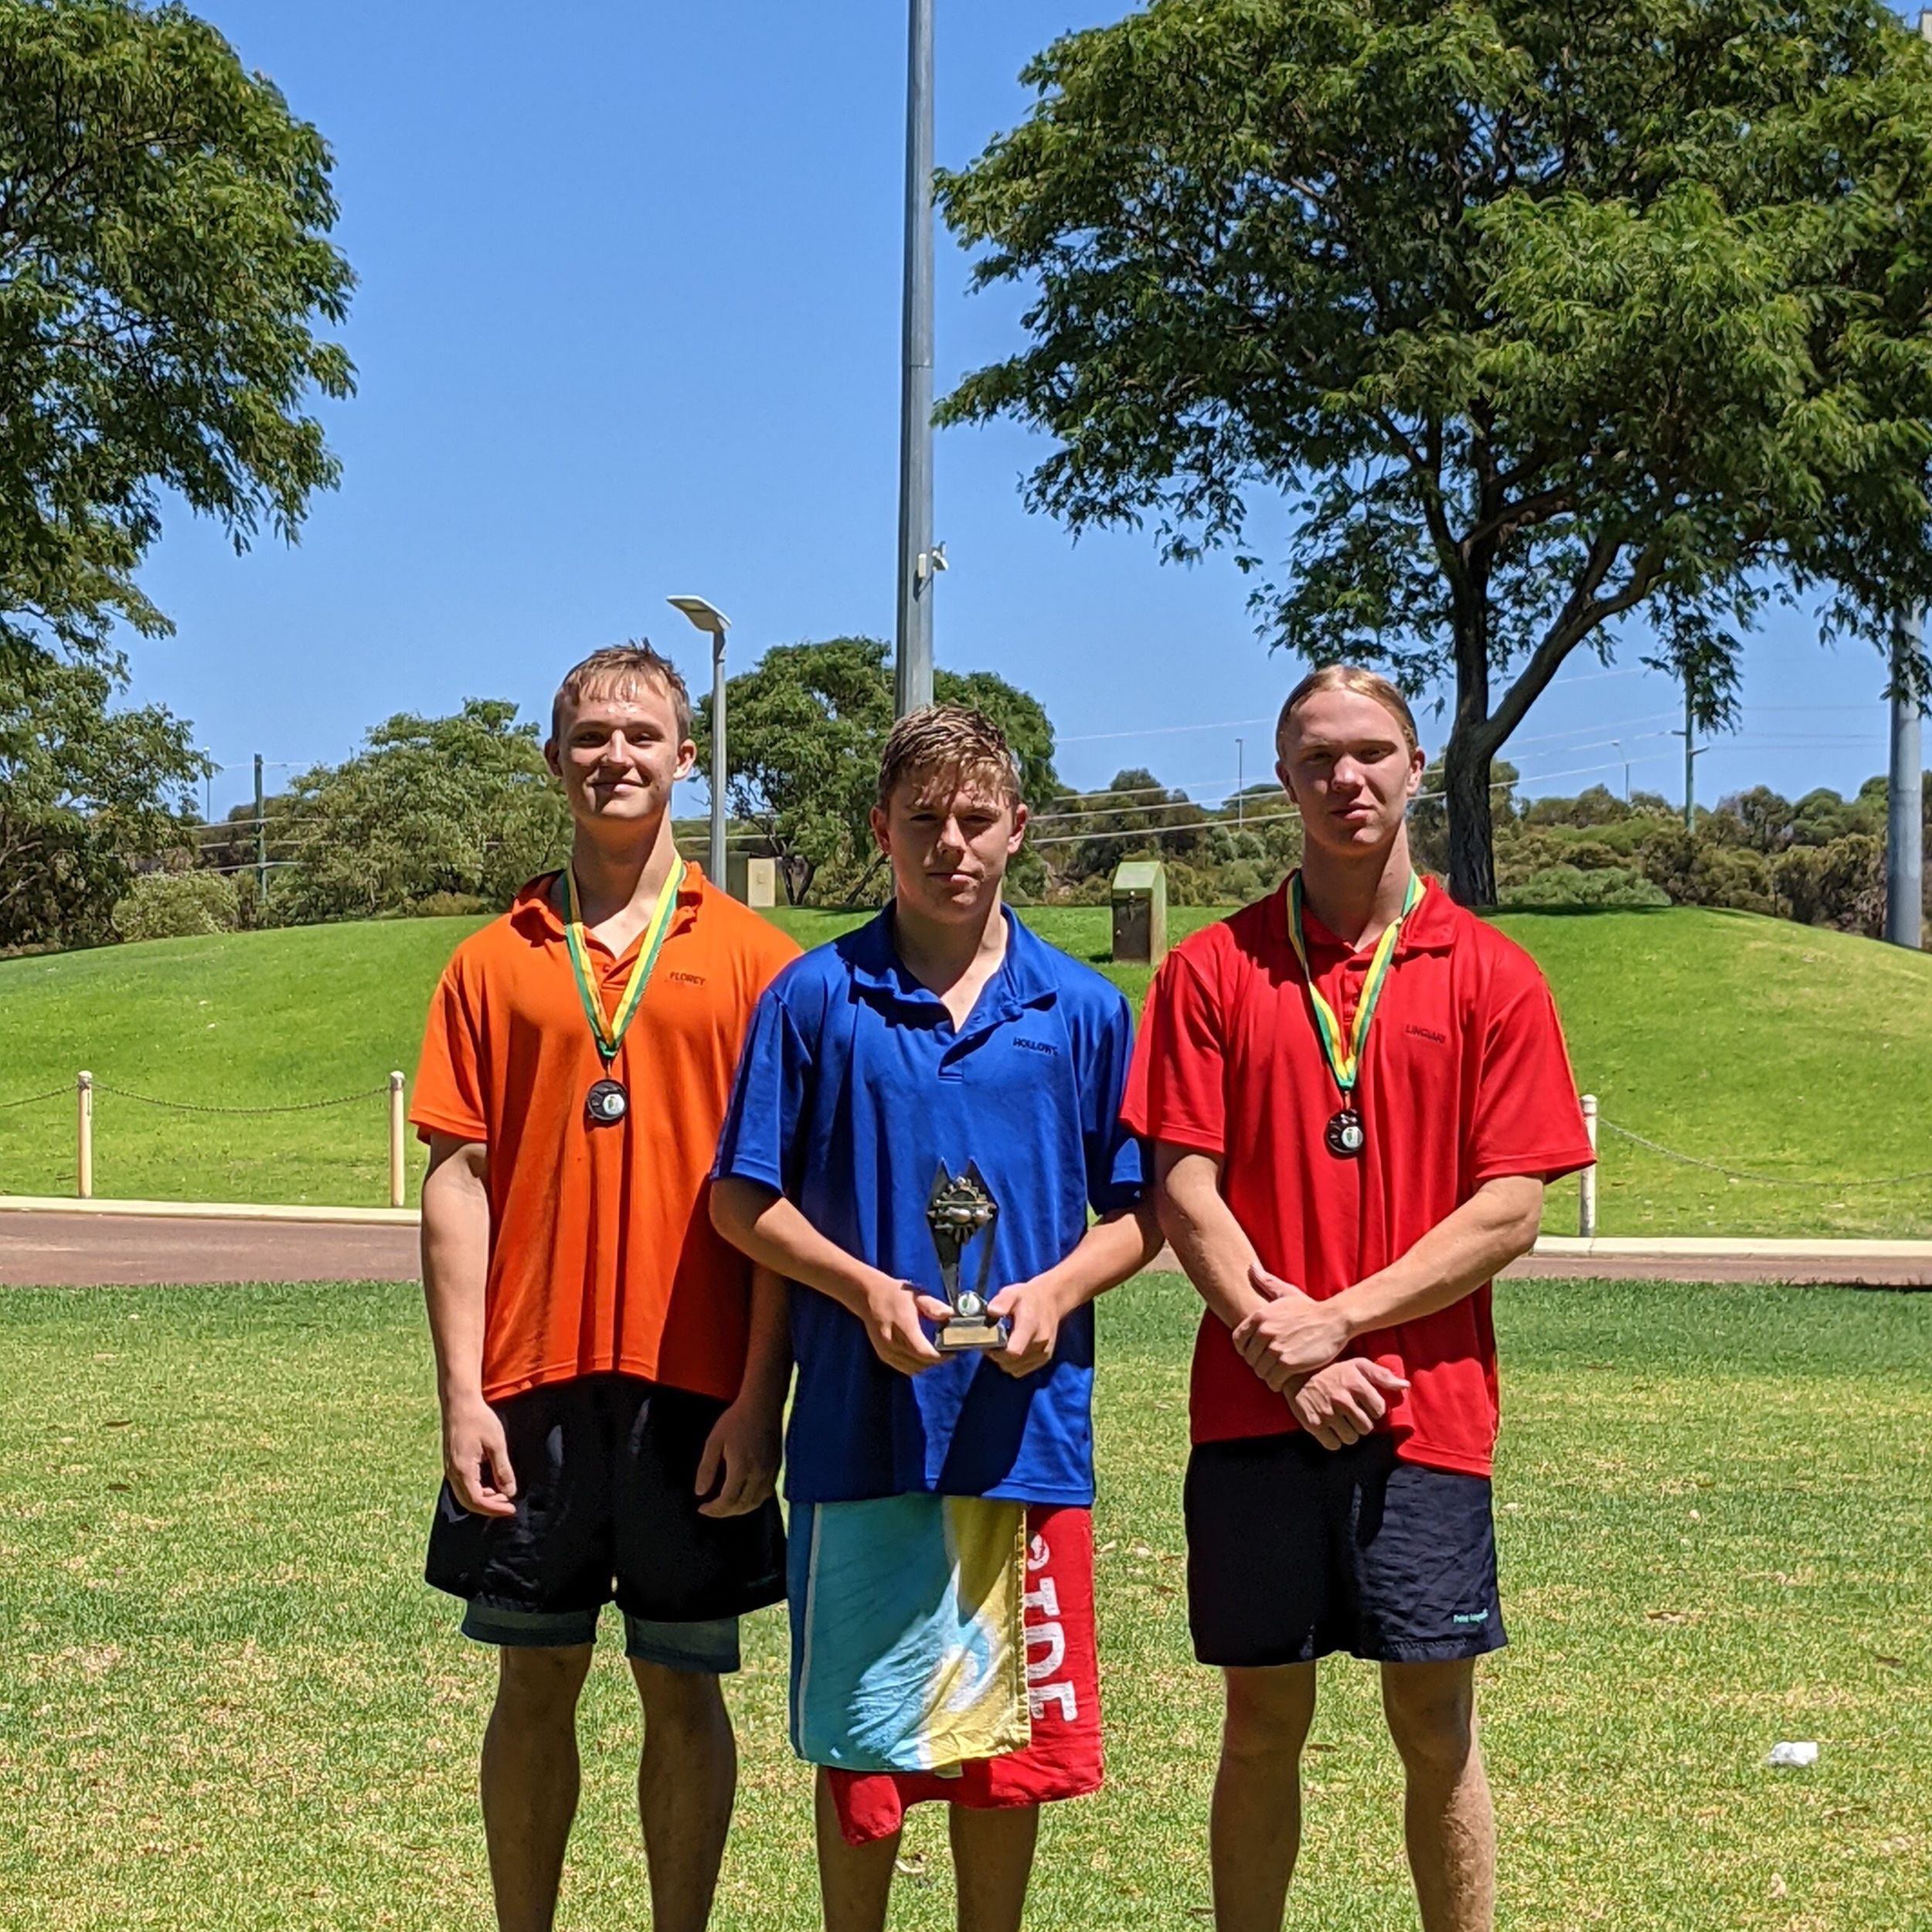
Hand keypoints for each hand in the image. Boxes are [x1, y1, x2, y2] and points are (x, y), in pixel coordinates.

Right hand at [443, 1395, 516, 1517]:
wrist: (459, 1403)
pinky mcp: (452, 1464)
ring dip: (483, 1499)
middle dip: (489, 1507)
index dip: (495, 1509)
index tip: (512, 1509)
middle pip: (468, 1502)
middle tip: (508, 1503)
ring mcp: (450, 1469)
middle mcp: (452, 1473)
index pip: (477, 1501)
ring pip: (464, 1495)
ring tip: (503, 1493)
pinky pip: (463, 1485)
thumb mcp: (496, 1444)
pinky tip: (491, 1483)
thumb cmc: (479, 1420)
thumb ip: (502, 1470)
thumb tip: (509, 1492)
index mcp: (462, 1470)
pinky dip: (477, 1490)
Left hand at [695, 1397, 780, 1517]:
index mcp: (741, 1467)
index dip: (714, 1510)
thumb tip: (700, 1492)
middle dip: (725, 1512)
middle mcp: (758, 1473)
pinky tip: (743, 1496)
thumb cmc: (736, 1420)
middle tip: (711, 1509)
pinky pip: (766, 1493)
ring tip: (726, 1506)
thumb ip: (707, 1468)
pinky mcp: (777, 1467)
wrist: (762, 1404)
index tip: (702, 1507)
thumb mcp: (714, 1441)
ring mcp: (770, 1471)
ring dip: (740, 1509)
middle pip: (743, 1506)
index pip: (728, 1501)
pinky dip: (753, 1501)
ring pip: (756, 1502)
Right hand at [862, 1274, 949, 1375]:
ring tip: (937, 1355)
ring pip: (913, 1369)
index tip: (952, 1351)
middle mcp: (893, 1342)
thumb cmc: (895, 1294)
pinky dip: (916, 1366)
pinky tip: (923, 1357)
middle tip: (949, 1352)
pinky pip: (904, 1368)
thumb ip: (933, 1306)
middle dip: (937, 1361)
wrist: (867, 1296)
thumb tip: (950, 1314)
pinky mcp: (883, 1355)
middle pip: (920, 1363)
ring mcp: (886, 1351)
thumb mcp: (916, 1294)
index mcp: (903, 1325)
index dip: (940, 1356)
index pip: (923, 1351)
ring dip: (927, 1365)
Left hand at [987, 1278, 1064, 1377]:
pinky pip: (1021, 1370)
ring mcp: (1043, 1353)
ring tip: (1001, 1345)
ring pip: (1014, 1368)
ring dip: (1004, 1360)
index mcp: (1030, 1325)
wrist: (1051, 1301)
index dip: (996, 1351)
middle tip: (991, 1342)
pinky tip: (1010, 1349)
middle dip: (996, 1355)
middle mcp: (1040, 1342)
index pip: (1013, 1351)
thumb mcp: (1012, 1293)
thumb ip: (1002, 1302)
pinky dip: (1013, 1364)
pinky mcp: (1044, 1359)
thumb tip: (992, 1311)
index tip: (988, 1341)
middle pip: (1011, 1362)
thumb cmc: (1028, 1297)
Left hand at [1230, 1262, 1350, 1391]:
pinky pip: (1273, 1380)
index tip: (1258, 1352)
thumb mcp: (1286, 1293)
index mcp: (1259, 1316)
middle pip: (1249, 1358)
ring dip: (1269, 1375)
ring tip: (1279, 1372)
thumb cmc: (1309, 1309)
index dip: (1246, 1349)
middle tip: (1272, 1364)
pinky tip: (1286, 1379)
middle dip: (1259, 1363)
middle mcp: (1264, 1331)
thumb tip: (1250, 1266)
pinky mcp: (1288, 1363)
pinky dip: (1277, 1383)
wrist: (1334, 1320)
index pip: (1238, 1341)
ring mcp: (1275, 1348)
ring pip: (1260, 1371)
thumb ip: (1266, 1282)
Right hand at [1290, 1359, 1410, 1450]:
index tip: (1364, 1405)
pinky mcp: (1313, 1425)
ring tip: (1340, 1420)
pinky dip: (1333, 1440)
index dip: (1373, 1409)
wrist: (1294, 1374)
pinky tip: (1329, 1428)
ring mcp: (1327, 1413)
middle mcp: (1343, 1399)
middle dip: (1360, 1423)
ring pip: (1351, 1438)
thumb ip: (1382, 1375)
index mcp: (1355, 1383)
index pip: (1378, 1410)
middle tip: (1350, 1414)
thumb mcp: (1357, 1365)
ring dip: (1347, 1432)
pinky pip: (1334, 1445)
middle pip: (1365, 1428)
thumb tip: (1405, 1386)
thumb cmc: (1331, 1370)